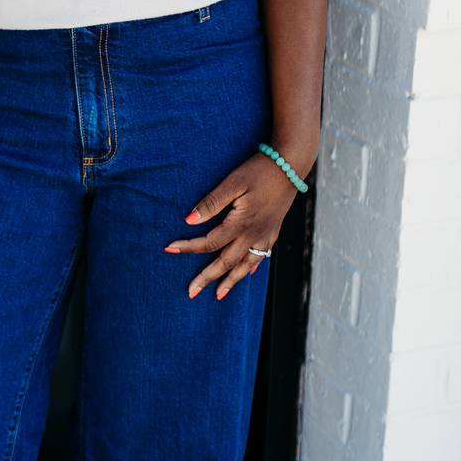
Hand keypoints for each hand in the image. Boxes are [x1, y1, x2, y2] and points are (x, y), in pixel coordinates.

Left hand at [162, 152, 297, 299]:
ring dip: (230, 281)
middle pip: (226, 262)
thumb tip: (189, 220)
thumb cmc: (259, 171)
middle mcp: (253, 235)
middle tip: (191, 292)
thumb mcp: (232, 183)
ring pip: (245, 266)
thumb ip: (211, 203)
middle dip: (207, 278)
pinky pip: (261, 257)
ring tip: (218, 295)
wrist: (291, 165)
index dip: (188, 246)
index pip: (209, 242)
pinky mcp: (273, 231)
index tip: (169, 248)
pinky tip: (246, 274)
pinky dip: (250, 268)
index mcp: (241, 224)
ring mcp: (266, 235)